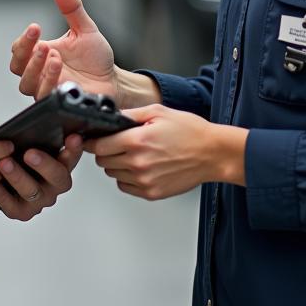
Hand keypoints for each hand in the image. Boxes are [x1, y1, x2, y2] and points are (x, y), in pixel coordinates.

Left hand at [0, 134, 83, 220]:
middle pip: (58, 178)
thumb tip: (44, 105)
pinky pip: (10, 205)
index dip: (74, 149)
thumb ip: (41, 129)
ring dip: (18, 177)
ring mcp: (39, 201)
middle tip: (30, 153)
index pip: (73, 157)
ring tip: (4, 163)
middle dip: (44, 165)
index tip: (72, 137)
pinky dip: (0, 193)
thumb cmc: (20, 152)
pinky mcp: (20, 212)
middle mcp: (54, 186)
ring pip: (32, 191)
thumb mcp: (32, 138)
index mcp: (62, 165)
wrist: (2, 171)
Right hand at [10, 0, 118, 100]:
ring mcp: (47, 89)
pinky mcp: (58, 103)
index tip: (35, 27)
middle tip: (42, 43)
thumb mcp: (84, 29)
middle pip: (17, 67)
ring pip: (27, 85)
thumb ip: (72, 9)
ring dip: (37, 69)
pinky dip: (50, 84)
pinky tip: (61, 73)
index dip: (23, 40)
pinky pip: (45, 98)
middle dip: (25, 53)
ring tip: (54, 56)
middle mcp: (39, 72)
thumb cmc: (95, 57)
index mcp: (41, 54)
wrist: (113, 80)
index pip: (19, 49)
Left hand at [87, 104, 247, 199]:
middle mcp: (138, 163)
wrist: (212, 154)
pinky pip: (125, 187)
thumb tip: (111, 117)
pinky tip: (140, 167)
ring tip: (133, 154)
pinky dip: (127, 178)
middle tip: (118, 144)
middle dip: (106, 151)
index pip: (99, 146)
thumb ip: (130, 114)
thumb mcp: (158, 112)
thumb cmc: (190, 132)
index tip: (93, 139)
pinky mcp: (151, 193)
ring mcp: (144, 181)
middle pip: (103, 161)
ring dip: (117, 164)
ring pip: (113, 174)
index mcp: (138, 140)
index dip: (94, 141)